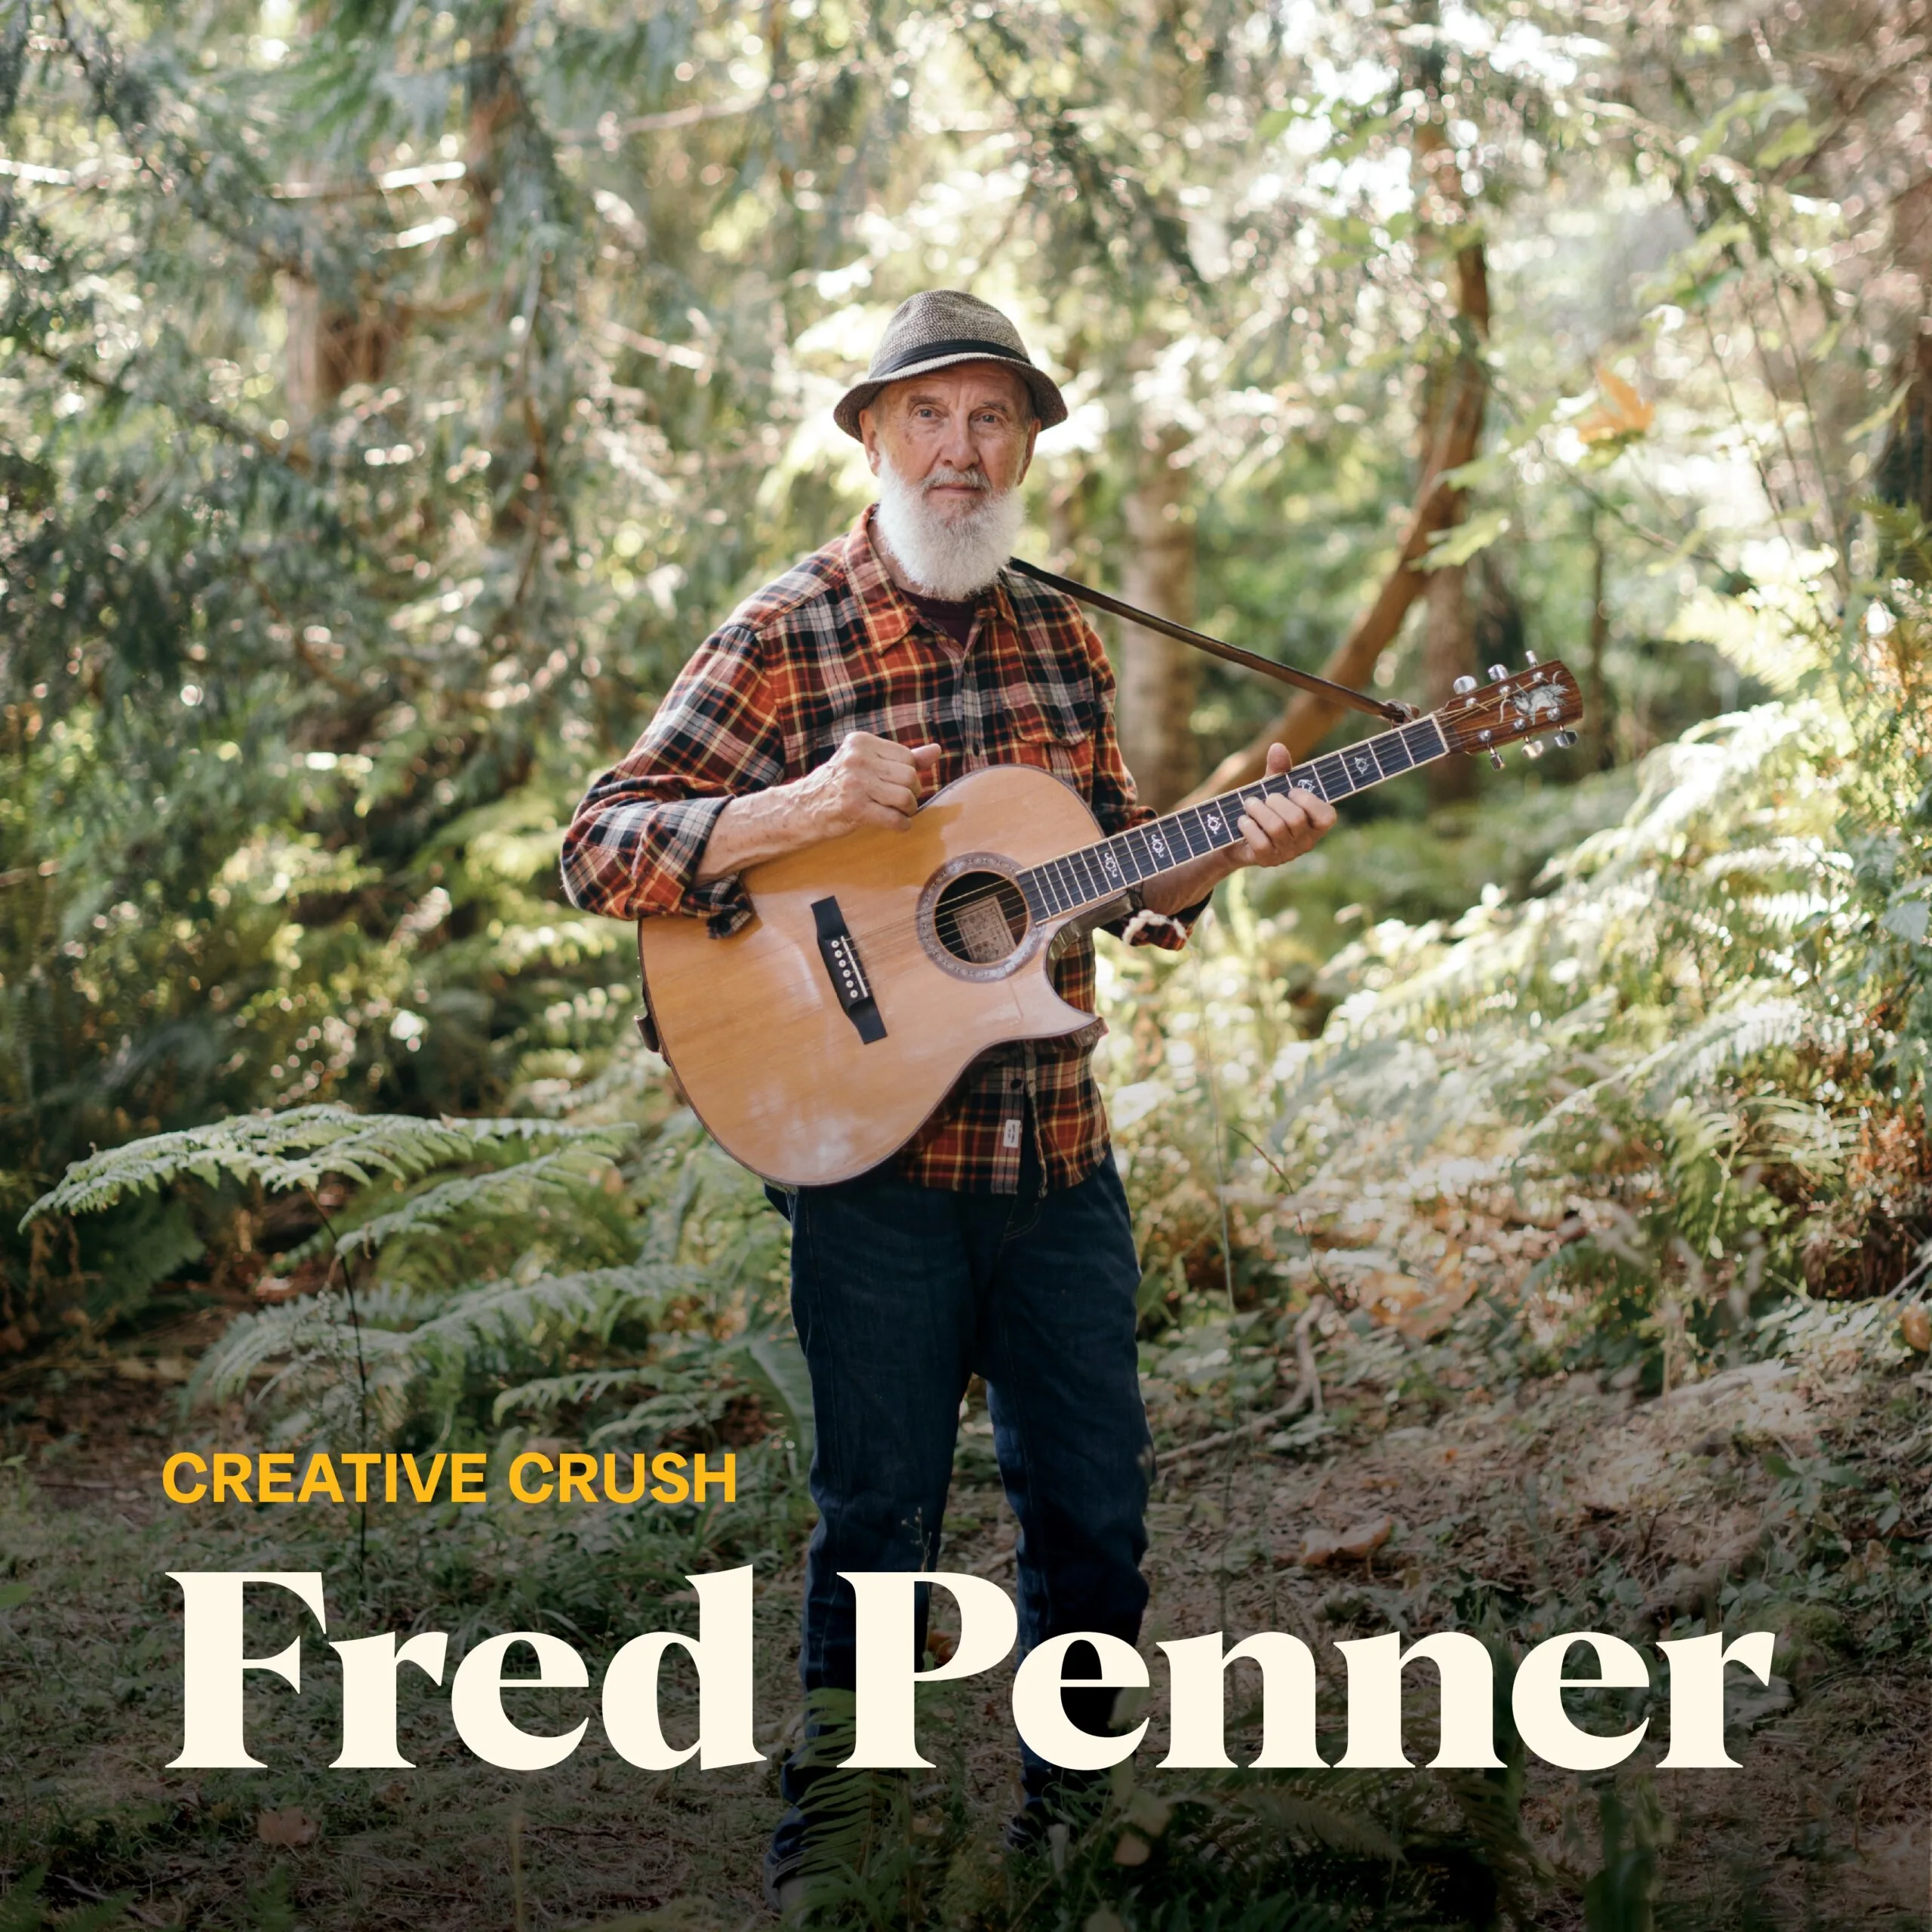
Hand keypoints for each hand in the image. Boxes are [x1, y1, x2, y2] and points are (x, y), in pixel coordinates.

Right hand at [800, 731, 942, 839]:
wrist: (803, 808)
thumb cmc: (839, 785)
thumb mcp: (866, 763)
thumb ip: (902, 757)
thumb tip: (937, 751)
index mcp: (861, 742)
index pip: (906, 756)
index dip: (910, 773)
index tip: (900, 784)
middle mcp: (857, 759)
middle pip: (909, 776)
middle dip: (913, 793)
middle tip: (903, 801)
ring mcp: (855, 784)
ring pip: (905, 796)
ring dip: (909, 810)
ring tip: (900, 812)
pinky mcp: (854, 808)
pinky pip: (894, 818)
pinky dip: (901, 825)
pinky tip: (896, 824)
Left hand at [1231, 741, 1335, 868]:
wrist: (1237, 837)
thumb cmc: (1264, 809)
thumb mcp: (1273, 787)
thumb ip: (1279, 770)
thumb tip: (1277, 747)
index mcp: (1315, 824)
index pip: (1327, 817)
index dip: (1308, 800)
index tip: (1292, 791)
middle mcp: (1306, 841)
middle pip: (1296, 818)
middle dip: (1275, 801)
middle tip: (1265, 797)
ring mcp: (1288, 854)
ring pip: (1277, 828)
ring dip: (1258, 810)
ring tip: (1249, 804)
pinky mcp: (1268, 861)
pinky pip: (1261, 843)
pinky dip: (1249, 827)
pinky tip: (1243, 820)